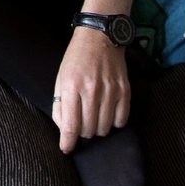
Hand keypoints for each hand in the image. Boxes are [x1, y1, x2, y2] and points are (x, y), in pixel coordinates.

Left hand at [52, 25, 131, 153]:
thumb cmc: (76, 58)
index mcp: (71, 87)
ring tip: (94, 116)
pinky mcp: (124, 90)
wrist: (99, 36)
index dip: (68, 142)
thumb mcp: (60, 78)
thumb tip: (65, 130)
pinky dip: (114, 122)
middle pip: (88, 130)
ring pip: (104, 128)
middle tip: (81, 122)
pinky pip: (121, 120)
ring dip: (97, 128)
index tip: (66, 149)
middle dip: (82, 132)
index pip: (71, 125)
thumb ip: (59, 105)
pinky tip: (108, 113)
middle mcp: (91, 90)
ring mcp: (110, 90)